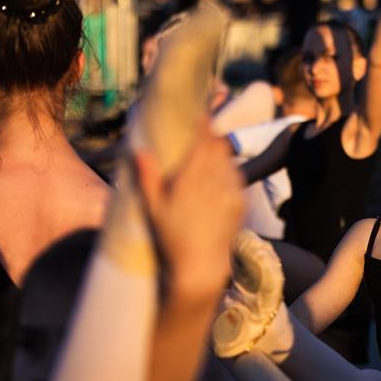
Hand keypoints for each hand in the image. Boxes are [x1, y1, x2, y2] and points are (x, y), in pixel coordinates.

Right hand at [134, 115, 244, 296]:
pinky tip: (215, 176)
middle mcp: (216, 181)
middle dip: (208, 136)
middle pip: (217, 145)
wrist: (202, 267)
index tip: (197, 113)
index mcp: (193, 179)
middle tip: (198, 132)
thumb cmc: (171, 239)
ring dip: (217, 153)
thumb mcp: (154, 210)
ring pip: (227, 158)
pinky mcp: (240, 200)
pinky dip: (226, 169)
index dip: (201, 124)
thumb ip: (148, 178)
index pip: (202, 141)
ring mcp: (232, 191)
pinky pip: (235, 174)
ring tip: (205, 154)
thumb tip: (139, 150)